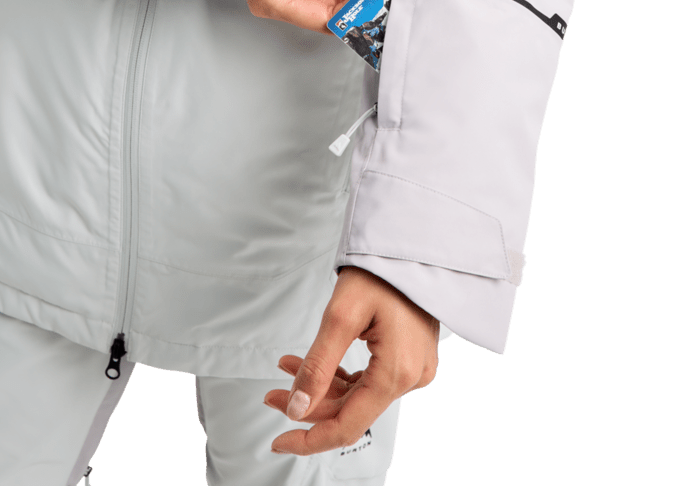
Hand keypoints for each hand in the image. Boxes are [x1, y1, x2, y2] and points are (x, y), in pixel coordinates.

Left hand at [263, 266, 439, 454]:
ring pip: (359, 394)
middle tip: (273, 392)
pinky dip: (340, 373)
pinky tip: (313, 362)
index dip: (310, 439)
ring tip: (287, 366)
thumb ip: (318, 366)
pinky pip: (370, 378)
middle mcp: (411, 377)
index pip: (348, 425)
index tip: (278, 441)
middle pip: (351, 409)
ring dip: (321, 386)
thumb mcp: (341, 316)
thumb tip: (296, 409)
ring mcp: (413, 368)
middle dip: (308, 404)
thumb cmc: (380, 272)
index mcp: (397, 373)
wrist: (408, 246)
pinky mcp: (409, 356)